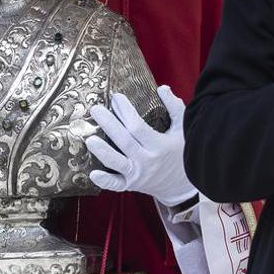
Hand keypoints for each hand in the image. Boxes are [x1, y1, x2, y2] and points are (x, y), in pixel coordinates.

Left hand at [84, 85, 196, 205]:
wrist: (183, 186)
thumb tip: (162, 88)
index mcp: (159, 145)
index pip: (138, 127)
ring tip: (89, 139)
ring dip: (102, 151)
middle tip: (95, 110)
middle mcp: (147, 161)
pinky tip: (93, 174)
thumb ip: (174, 108)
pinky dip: (105, 181)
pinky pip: (116, 185)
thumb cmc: (182, 153)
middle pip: (124, 141)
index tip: (116, 98)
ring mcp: (138, 174)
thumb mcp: (183, 130)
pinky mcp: (131, 185)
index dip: (126, 112)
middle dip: (108, 125)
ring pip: (116, 163)